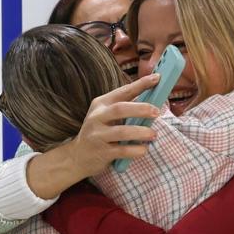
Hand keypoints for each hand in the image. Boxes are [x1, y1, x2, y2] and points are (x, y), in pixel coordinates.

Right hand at [26, 75, 160, 198]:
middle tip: (157, 112)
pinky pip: (122, 151)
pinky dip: (136, 150)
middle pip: (120, 109)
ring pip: (122, 132)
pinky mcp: (101, 152)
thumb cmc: (99, 132)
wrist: (77, 156)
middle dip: (141, 109)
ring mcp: (97, 135)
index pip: (123, 91)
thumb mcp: (105, 115)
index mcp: (101, 104)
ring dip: (141, 132)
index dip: (140, 84)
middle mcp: (97, 117)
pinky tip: (144, 149)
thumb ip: (124, 107)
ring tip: (153, 134)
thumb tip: (152, 101)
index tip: (156, 78)